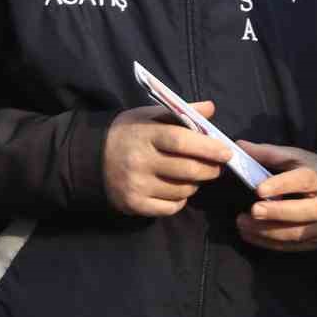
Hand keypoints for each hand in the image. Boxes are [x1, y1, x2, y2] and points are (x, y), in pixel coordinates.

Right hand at [103, 102, 232, 216]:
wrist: (90, 158)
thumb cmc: (128, 132)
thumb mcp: (149, 115)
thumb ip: (181, 113)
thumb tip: (210, 109)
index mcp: (145, 134)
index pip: (181, 141)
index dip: (207, 148)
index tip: (226, 152)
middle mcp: (140, 161)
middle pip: (187, 170)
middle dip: (210, 169)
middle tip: (218, 166)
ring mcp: (137, 185)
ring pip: (182, 190)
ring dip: (195, 184)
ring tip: (194, 174)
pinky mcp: (134, 205)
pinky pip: (170, 207)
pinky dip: (180, 199)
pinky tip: (177, 189)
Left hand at [236, 142, 316, 252]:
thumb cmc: (314, 172)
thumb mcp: (296, 158)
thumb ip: (269, 153)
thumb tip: (239, 146)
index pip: (304, 180)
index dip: (281, 185)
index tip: (259, 189)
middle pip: (308, 211)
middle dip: (278, 213)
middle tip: (253, 211)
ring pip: (299, 233)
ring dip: (268, 231)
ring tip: (243, 223)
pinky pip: (293, 246)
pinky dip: (269, 242)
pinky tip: (250, 234)